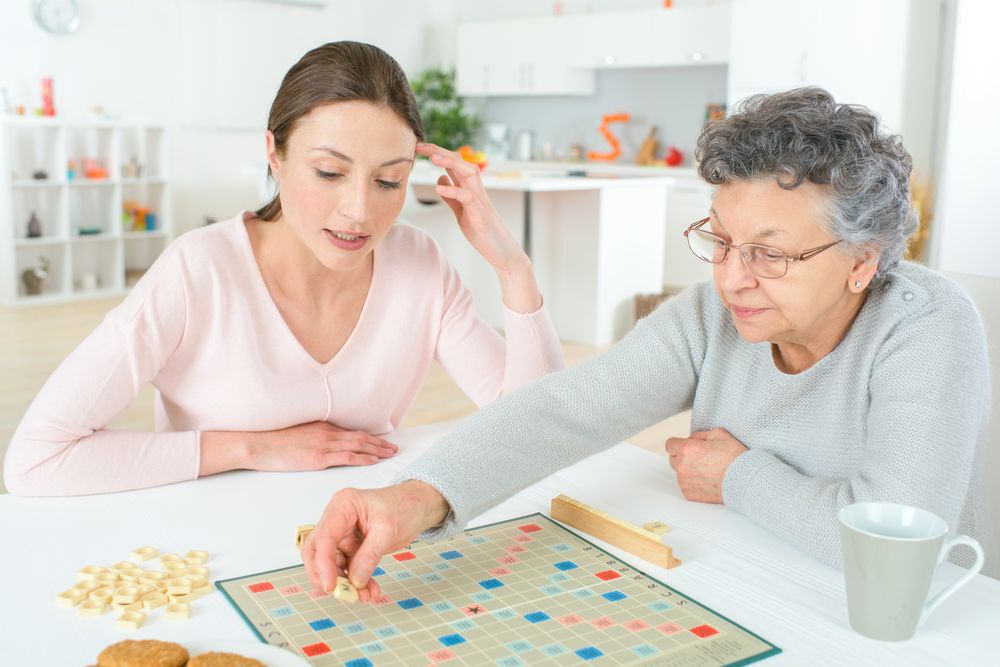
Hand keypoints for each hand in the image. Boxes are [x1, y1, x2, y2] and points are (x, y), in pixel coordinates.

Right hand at [199, 421, 396, 475]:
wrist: (257, 444)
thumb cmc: (273, 441)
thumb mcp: (297, 433)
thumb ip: (314, 437)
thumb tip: (323, 444)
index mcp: (322, 426)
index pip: (351, 431)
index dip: (369, 436)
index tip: (382, 439)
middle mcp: (327, 433)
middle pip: (360, 436)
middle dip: (379, 442)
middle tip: (394, 447)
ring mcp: (324, 445)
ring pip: (358, 445)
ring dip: (377, 449)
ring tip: (390, 453)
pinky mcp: (318, 458)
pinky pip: (347, 456)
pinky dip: (363, 457)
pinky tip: (373, 460)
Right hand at [301, 481, 449, 600]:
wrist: (418, 506)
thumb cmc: (404, 505)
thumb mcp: (388, 529)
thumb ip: (369, 555)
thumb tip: (355, 580)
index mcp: (342, 506)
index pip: (324, 538)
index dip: (323, 564)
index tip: (330, 586)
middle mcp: (337, 520)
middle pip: (317, 552)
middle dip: (326, 576)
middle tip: (342, 593)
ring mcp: (343, 535)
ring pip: (333, 565)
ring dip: (346, 583)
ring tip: (365, 595)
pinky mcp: (351, 547)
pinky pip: (347, 568)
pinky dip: (357, 581)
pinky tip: (369, 590)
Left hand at [416, 142, 527, 272]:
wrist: (502, 250)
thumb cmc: (482, 230)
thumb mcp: (461, 210)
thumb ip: (451, 195)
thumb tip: (440, 180)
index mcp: (469, 188)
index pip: (453, 163)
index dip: (436, 153)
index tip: (418, 147)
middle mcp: (475, 189)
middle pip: (460, 162)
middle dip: (440, 151)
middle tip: (420, 145)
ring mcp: (479, 200)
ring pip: (468, 173)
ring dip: (451, 163)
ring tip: (433, 158)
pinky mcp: (481, 214)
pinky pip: (468, 198)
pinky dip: (454, 191)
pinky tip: (439, 189)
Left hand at [665, 428, 747, 503]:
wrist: (745, 480)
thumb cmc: (735, 457)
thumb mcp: (719, 434)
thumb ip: (700, 435)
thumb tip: (691, 438)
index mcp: (687, 449)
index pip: (670, 444)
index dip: (679, 444)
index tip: (686, 446)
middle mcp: (682, 466)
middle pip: (673, 459)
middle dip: (683, 457)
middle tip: (701, 458)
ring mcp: (684, 481)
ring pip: (680, 473)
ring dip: (688, 470)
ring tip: (708, 470)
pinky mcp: (689, 494)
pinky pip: (686, 485)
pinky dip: (693, 483)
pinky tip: (708, 480)